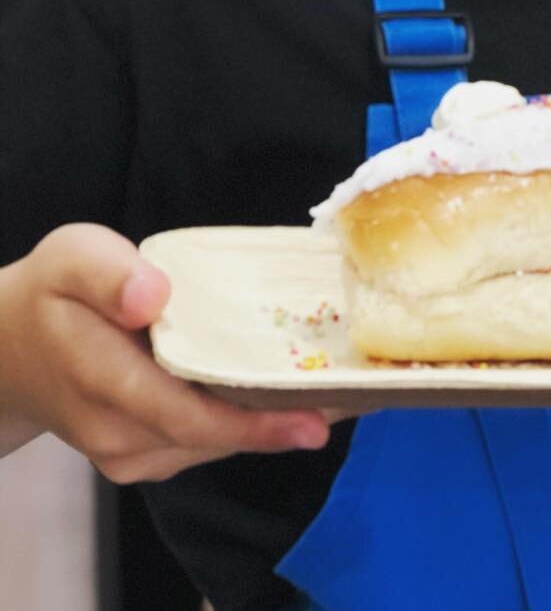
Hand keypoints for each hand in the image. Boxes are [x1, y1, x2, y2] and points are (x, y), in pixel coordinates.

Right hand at [0, 224, 330, 482]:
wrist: (6, 349)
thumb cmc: (50, 293)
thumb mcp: (71, 258)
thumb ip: (110, 273)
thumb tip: (153, 295)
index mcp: (102, 377)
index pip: (185, 414)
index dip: (253, 423)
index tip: (315, 417)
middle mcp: (116, 430)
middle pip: (209, 437)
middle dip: (281, 422)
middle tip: (354, 399)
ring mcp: (126, 450)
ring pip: (211, 446)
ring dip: (270, 424)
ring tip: (336, 394)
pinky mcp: (139, 453)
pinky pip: (201, 445)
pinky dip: (245, 424)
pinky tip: (288, 398)